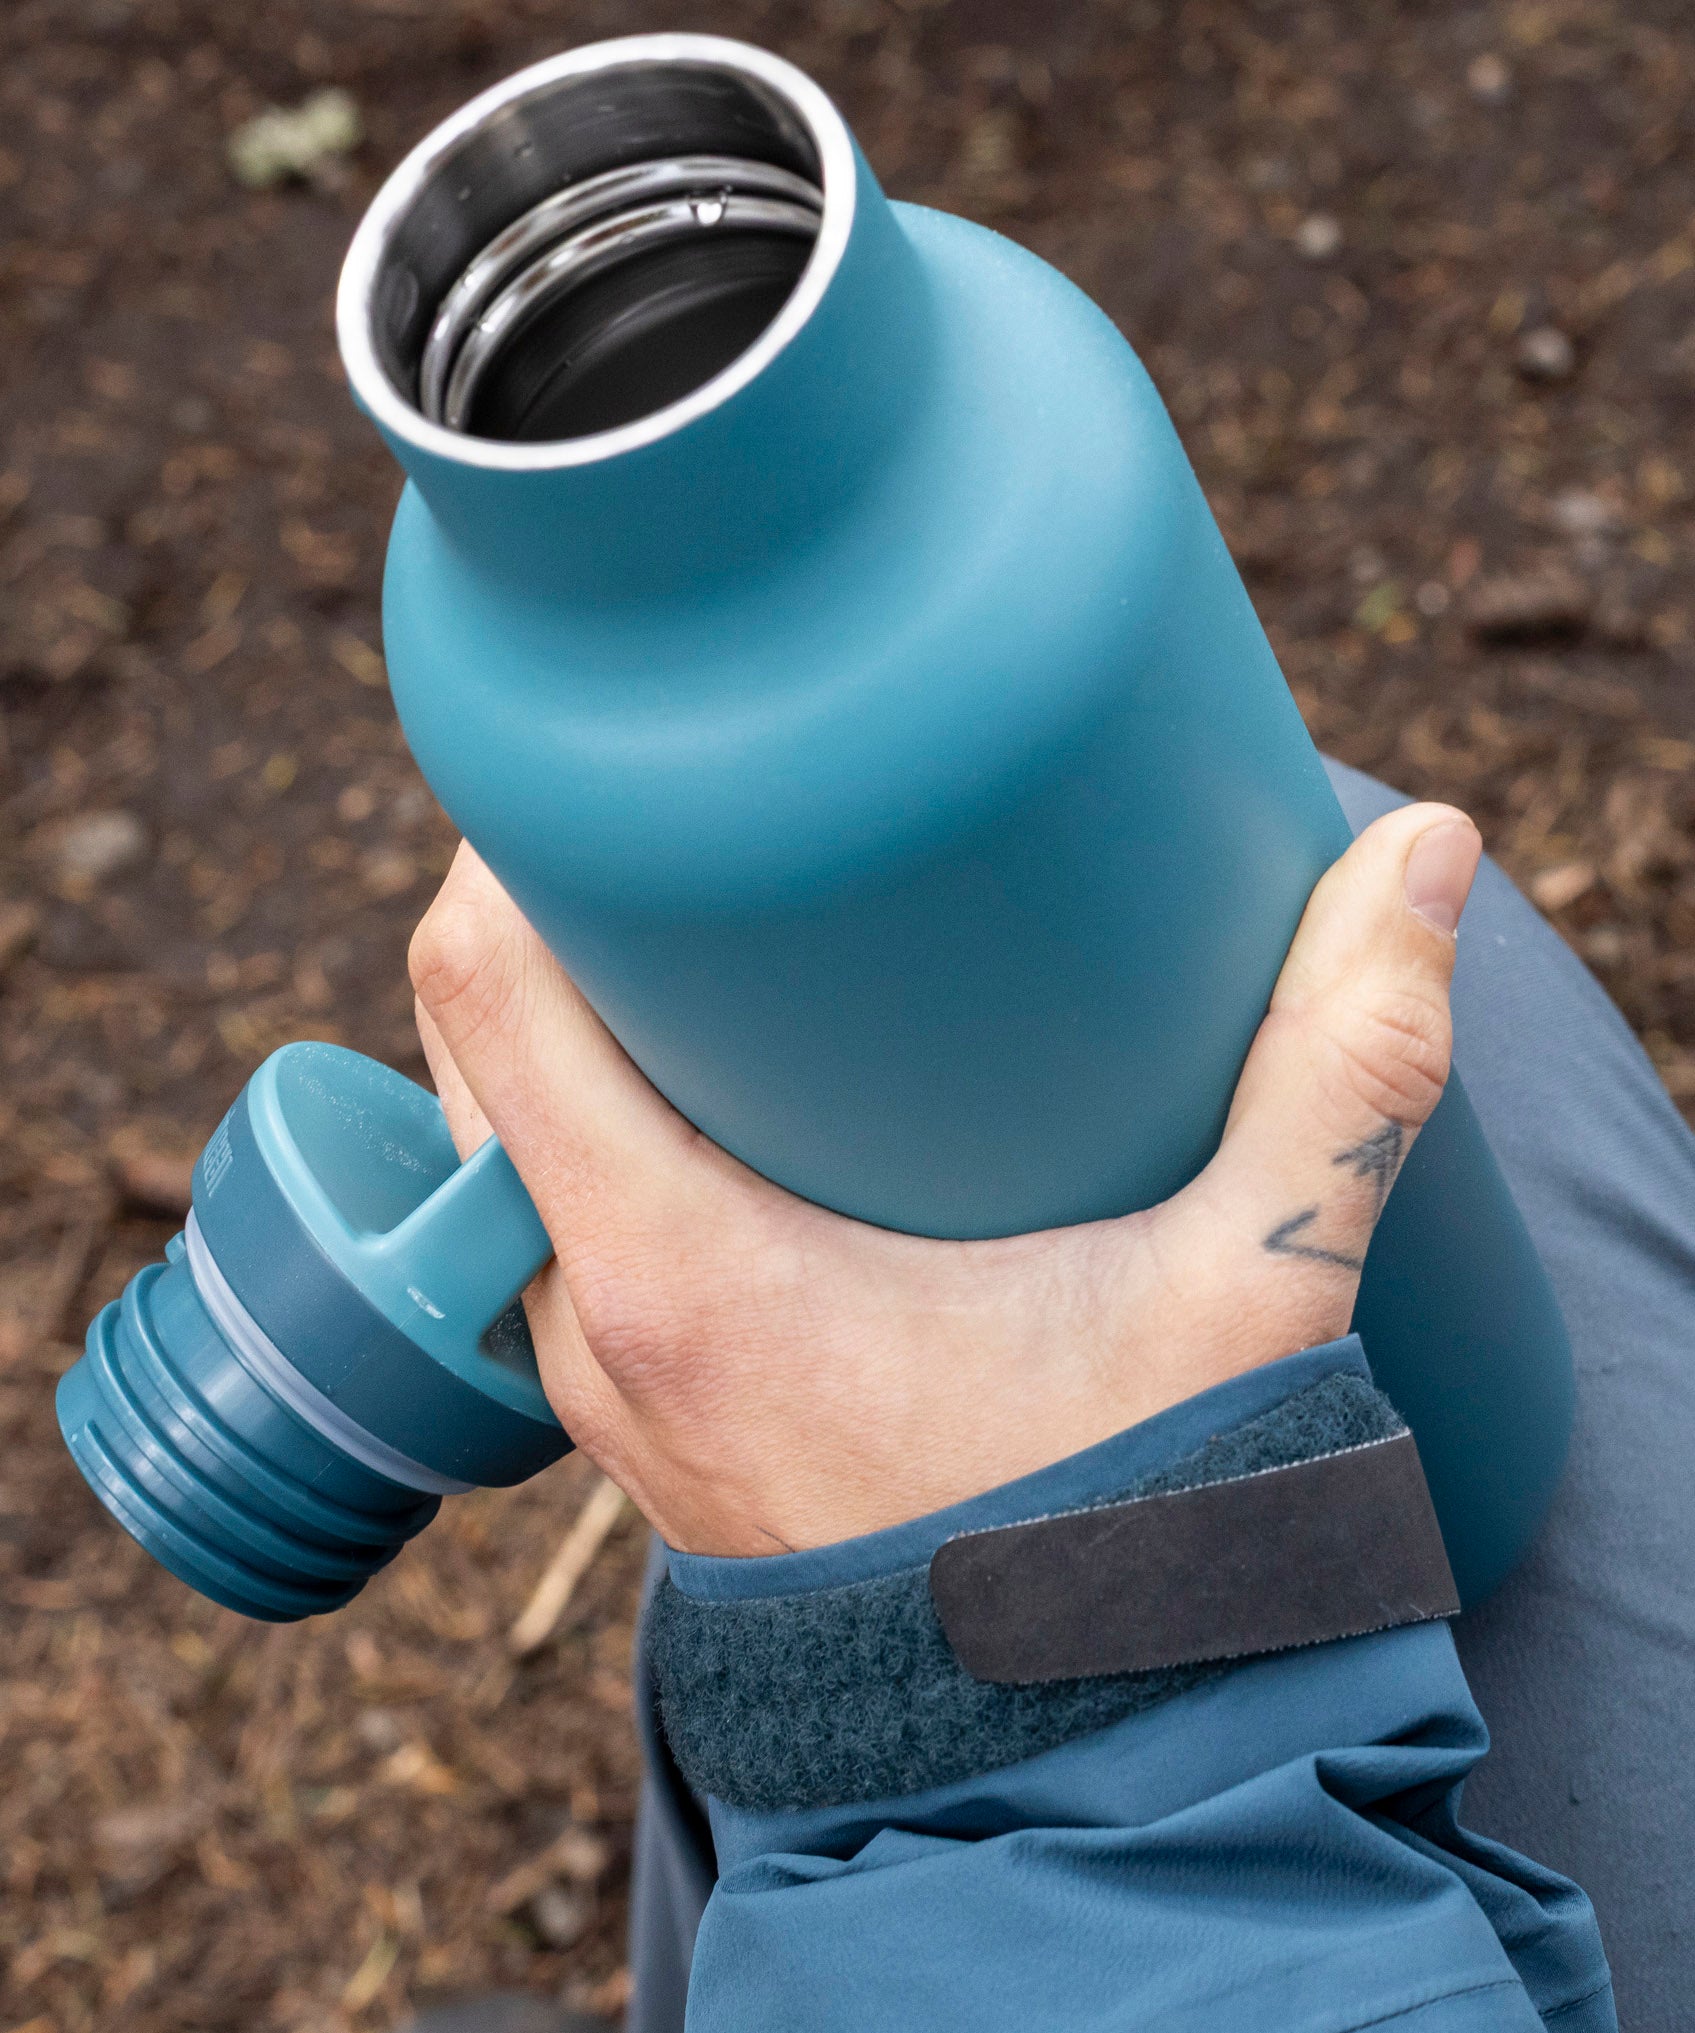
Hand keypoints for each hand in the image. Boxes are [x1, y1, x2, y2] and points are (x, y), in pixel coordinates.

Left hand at [409, 803, 1480, 1556]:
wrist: (1057, 1768)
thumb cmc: (1123, 1545)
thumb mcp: (1244, 1294)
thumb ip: (1342, 1073)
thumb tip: (1427, 857)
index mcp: (679, 1267)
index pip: (490, 990)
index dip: (514, 838)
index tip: (611, 770)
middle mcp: (594, 1324)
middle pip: (468, 1048)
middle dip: (547, 915)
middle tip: (683, 829)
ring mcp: (597, 1382)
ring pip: (489, 1147)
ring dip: (555, 1032)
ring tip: (686, 945)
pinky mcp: (637, 1415)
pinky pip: (536, 1233)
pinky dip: (577, 1138)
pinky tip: (697, 1100)